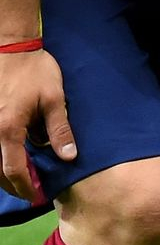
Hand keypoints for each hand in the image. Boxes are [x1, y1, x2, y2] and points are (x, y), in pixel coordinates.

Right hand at [0, 49, 75, 200]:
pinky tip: (12, 158)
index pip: (14, 170)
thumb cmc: (35, 71)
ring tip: (23, 180)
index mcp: (8, 129)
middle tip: (30, 192)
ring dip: (4, 173)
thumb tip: (68, 157)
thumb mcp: (54, 98)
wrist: (10, 47)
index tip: (37, 197)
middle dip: (13, 185)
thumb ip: (60, 129)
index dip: (26, 187)